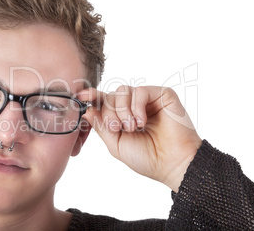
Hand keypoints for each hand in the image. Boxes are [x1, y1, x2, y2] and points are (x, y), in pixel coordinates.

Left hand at [77, 86, 202, 191]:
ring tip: (132, 127)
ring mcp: (148, 100)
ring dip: (122, 110)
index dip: (92, 97)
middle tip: (117, 128)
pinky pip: (140, 91)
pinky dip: (136, 106)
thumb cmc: (147, 157)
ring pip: (123, 91)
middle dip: (109, 112)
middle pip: (110, 96)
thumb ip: (101, 126)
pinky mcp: (162, 94)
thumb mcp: (116, 144)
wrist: (172, 163)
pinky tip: (142, 121)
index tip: (81, 95)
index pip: (104, 101)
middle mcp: (133, 106)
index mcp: (122, 117)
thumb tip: (86, 110)